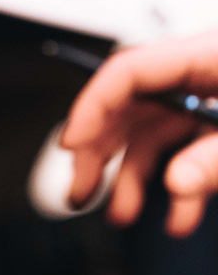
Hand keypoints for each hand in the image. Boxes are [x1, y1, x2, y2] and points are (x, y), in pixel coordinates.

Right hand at [61, 32, 217, 237]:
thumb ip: (217, 159)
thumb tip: (176, 186)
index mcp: (206, 55)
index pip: (126, 71)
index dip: (90, 108)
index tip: (70, 147)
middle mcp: (195, 75)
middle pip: (124, 107)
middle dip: (97, 154)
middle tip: (81, 192)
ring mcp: (203, 98)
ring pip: (145, 135)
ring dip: (129, 178)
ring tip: (120, 215)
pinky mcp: (211, 122)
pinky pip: (178, 152)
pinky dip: (176, 189)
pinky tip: (178, 219)